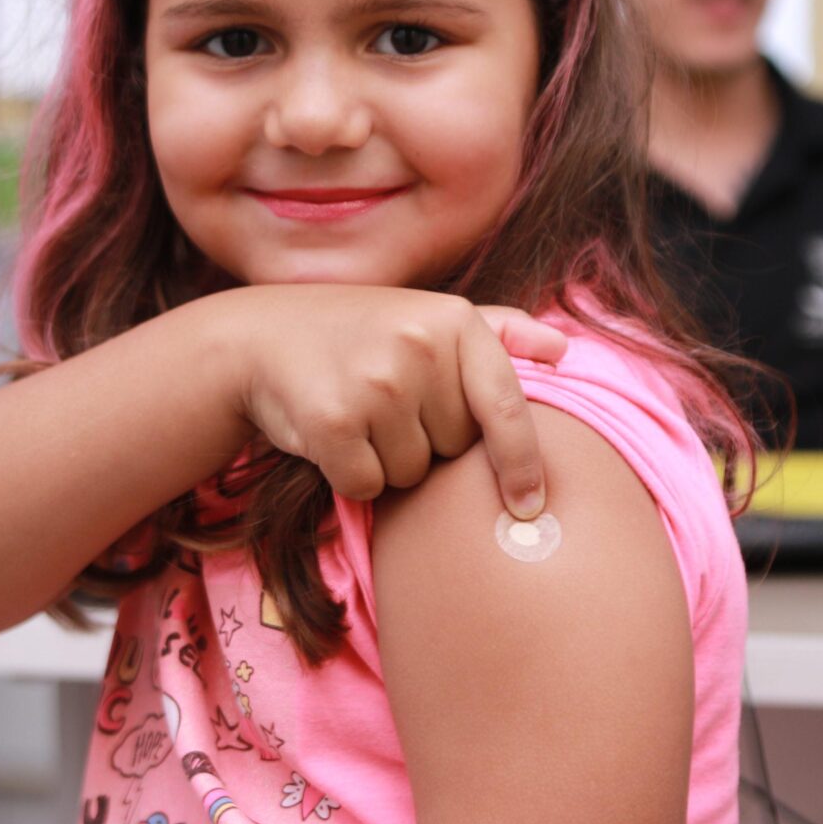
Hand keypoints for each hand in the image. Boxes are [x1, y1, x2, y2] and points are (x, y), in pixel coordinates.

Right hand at [219, 285, 568, 519]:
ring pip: (412, 473)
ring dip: (387, 460)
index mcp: (453, 319)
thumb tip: (563, 351)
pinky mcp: (332, 420)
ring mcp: (375, 382)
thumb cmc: (358, 335)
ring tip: (358, 412)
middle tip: (388, 403)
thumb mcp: (426, 317)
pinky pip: (367, 485)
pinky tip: (330, 432)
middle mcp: (419, 345)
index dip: (524, 464)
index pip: (507, 406)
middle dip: (427, 442)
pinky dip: (350, 474)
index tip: (532, 506)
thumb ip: (497, 332)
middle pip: (456, 448)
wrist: (259, 337)